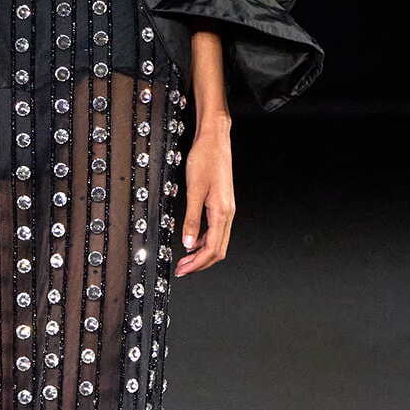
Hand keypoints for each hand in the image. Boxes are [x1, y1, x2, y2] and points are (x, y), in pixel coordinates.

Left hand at [175, 111, 234, 275]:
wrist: (215, 139)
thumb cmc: (205, 159)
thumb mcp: (194, 189)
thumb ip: (191, 218)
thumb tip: (187, 243)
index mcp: (222, 212)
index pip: (212, 249)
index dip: (197, 263)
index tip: (183, 270)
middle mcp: (228, 213)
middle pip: (218, 250)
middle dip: (200, 263)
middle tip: (182, 270)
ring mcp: (227, 209)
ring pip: (218, 241)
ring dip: (202, 253)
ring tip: (185, 259)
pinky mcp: (222, 204)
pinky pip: (215, 230)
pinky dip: (204, 240)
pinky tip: (192, 240)